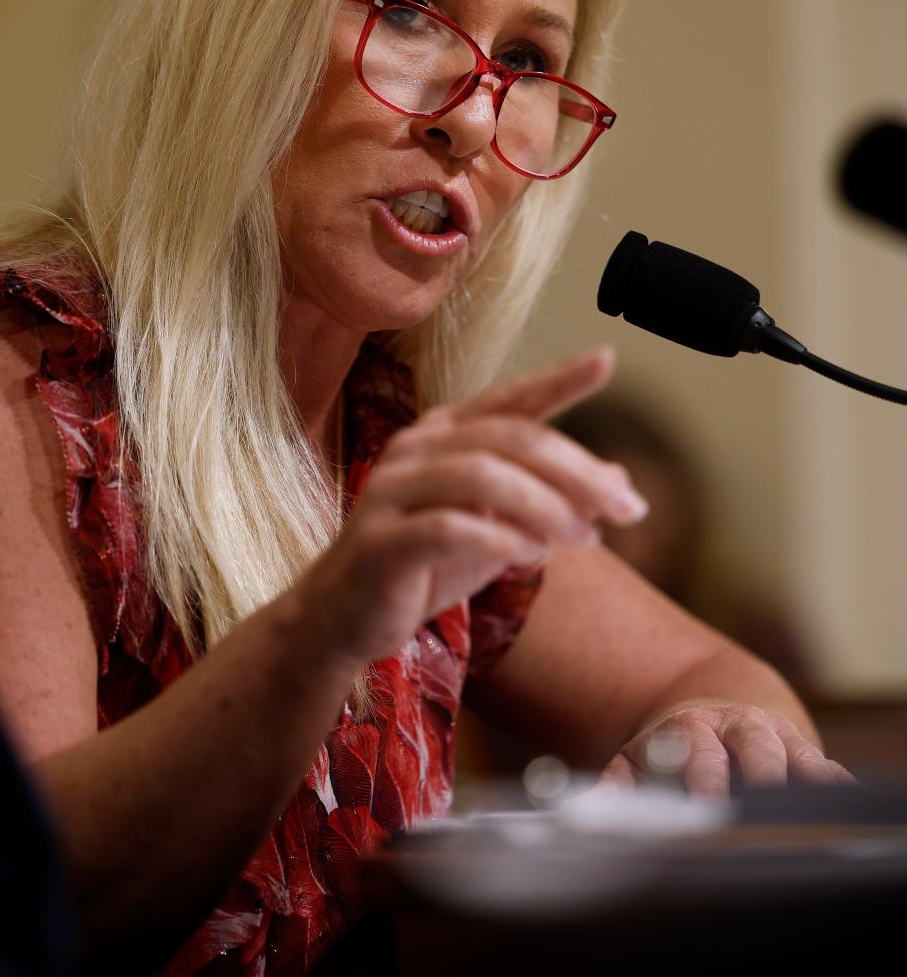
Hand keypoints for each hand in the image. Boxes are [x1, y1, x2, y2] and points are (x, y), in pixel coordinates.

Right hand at [285, 347, 648, 669]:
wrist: (347, 617)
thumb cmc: (426, 565)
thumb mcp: (500, 529)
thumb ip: (550, 500)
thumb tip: (619, 479)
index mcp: (443, 434)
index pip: (508, 398)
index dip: (557, 378)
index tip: (606, 358)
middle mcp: (415, 447)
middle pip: (509, 438)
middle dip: (577, 472)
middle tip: (629, 508)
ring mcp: (391, 489)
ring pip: (481, 475)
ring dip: (545, 506)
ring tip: (584, 538)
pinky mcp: (380, 539)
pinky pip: (447, 526)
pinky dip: (500, 539)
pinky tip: (532, 557)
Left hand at [597, 702, 856, 796]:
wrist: (716, 710)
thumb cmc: (673, 752)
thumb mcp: (641, 761)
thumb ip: (618, 786)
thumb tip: (588, 811)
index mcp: (690, 729)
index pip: (699, 754)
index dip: (704, 780)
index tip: (704, 810)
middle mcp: (735, 727)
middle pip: (752, 749)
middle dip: (759, 779)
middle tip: (759, 814)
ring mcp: (772, 736)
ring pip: (792, 753)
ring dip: (799, 779)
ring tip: (804, 810)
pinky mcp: (803, 749)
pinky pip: (823, 764)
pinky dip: (832, 782)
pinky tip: (839, 802)